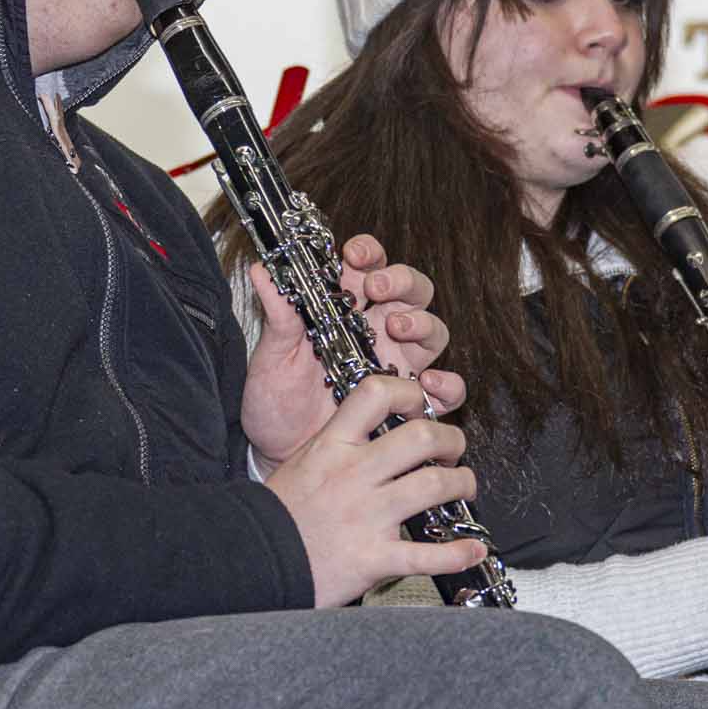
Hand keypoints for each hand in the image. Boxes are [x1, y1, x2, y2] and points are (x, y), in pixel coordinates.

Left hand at [240, 233, 466, 469]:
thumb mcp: (271, 357)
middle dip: (401, 280)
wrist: (278, 455)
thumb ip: (277, 315)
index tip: (353, 255)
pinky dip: (447, 383)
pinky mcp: (409, 404)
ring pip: (432, 330)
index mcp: (343, 312)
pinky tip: (428, 383)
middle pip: (411, 291)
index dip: (368, 253)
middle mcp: (377, 333)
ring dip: (422, 322)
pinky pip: (446, 390)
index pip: (367, 267)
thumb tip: (260, 270)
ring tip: (397, 329)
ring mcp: (397, 366)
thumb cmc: (274, 403)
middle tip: (378, 288)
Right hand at [262, 375, 486, 606]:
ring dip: (461, 486)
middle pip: (421, 437)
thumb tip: (374, 423)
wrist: (249, 561)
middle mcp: (353, 475)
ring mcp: (366, 516)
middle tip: (453, 449)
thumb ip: (339, 442)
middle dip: (451, 441)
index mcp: (333, 446)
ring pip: (434, 487)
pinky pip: (427, 554)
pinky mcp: (373, 558)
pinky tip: (471, 550)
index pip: (377, 393)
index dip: (410, 391)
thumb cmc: (276, 514)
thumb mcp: (302, 461)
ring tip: (463, 488)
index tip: (422, 403)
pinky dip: (457, 553)